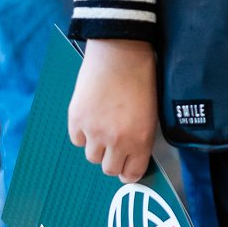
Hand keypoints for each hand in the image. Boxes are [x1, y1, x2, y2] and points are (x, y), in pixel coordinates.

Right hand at [67, 38, 157, 182]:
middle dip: (112, 160)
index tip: (126, 167)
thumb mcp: (151, 113)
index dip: (128, 172)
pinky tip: (90, 118)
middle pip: (109, 169)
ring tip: (102, 128)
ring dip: (96, 146)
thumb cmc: (140, 78)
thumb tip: (131, 153)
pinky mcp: (76, 119)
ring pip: (91, 156)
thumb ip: (140, 137)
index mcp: (141, 139)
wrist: (120, 52)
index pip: (132, 173)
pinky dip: (82, 133)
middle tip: (113, 147)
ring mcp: (94, 131)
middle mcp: (117, 140)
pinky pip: (76, 140)